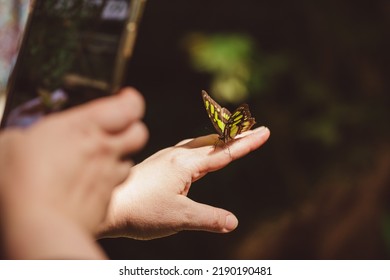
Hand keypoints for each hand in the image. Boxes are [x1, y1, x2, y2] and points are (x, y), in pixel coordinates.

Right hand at [0, 88, 147, 257]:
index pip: (129, 106)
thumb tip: (25, 138)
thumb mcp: (11, 145)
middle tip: (112, 131)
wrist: (38, 229)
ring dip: (118, 158)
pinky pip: (114, 187)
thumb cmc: (21, 183)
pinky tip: (86, 187)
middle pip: (139, 133)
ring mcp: (109, 177)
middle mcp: (105, 150)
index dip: (129, 102)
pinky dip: (106, 184)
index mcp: (86, 128)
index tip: (123, 100)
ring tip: (96, 161)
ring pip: (128, 161)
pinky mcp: (107, 202)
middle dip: (130, 129)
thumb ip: (27, 135)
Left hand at [98, 126, 269, 239]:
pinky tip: (198, 156)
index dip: (246, 143)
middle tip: (255, 130)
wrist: (107, 206)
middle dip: (236, 136)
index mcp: (185, 164)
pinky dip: (202, 148)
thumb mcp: (180, 217)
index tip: (264, 132)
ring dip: (218, 140)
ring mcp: (165, 157)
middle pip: (213, 141)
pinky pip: (187, 150)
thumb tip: (233, 222)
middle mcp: (176, 155)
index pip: (224, 151)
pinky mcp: (158, 164)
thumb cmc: (140, 211)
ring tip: (232, 138)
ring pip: (199, 144)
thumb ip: (208, 218)